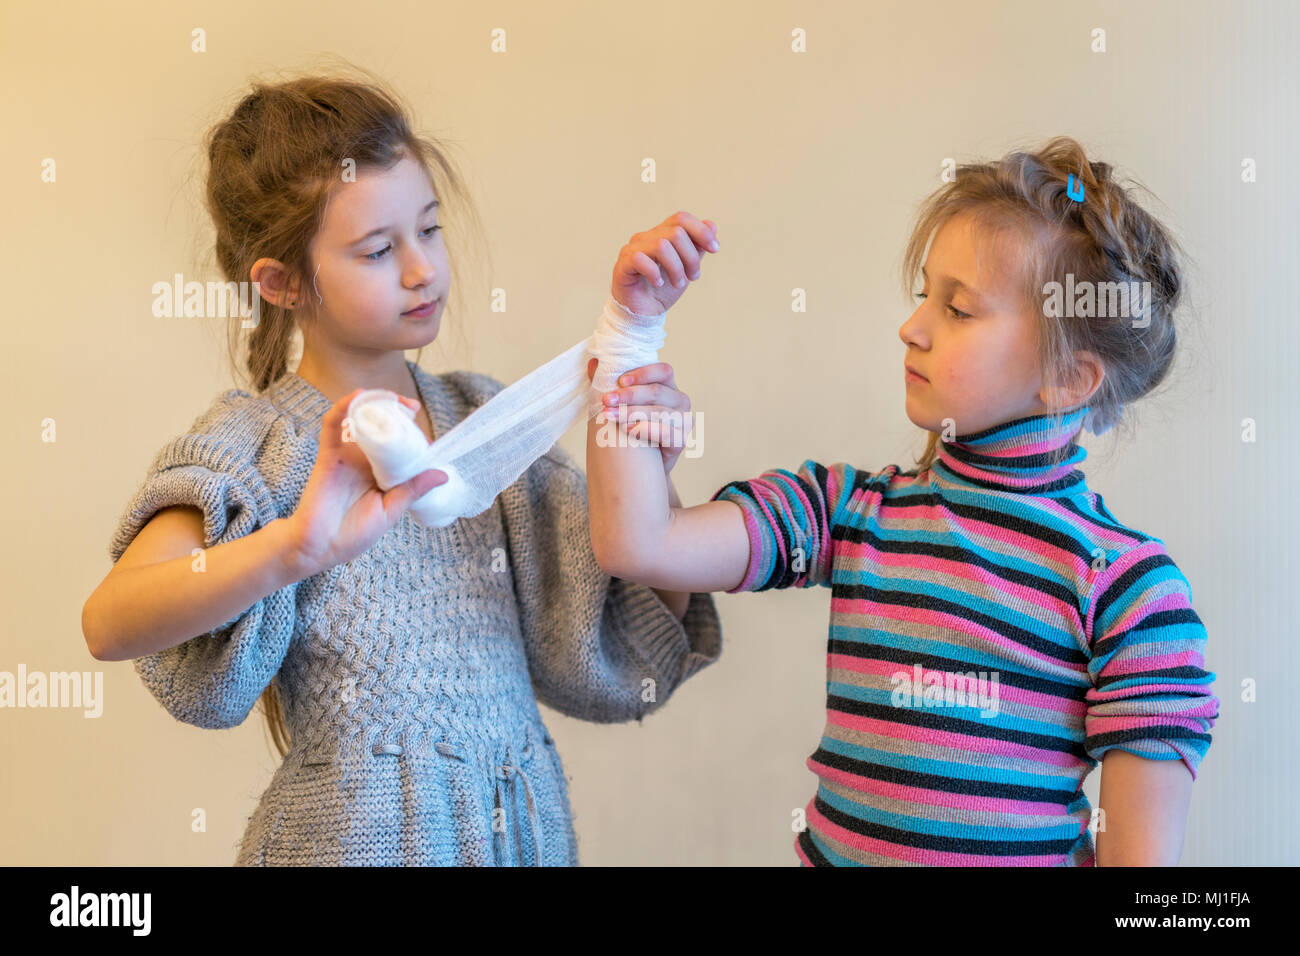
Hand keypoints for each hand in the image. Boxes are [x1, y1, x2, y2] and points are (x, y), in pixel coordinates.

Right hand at [284, 388, 446, 575]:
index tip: (428, 438)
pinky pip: (333, 426)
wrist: (317, 548)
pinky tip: (357, 396)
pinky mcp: (329, 455)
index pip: (400, 449)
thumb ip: (412, 490)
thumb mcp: (390, 511)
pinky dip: (343, 408)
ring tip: (392, 398)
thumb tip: (443, 474)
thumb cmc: (352, 534)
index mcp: (382, 474)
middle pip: (381, 429)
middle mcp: (365, 461)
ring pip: (360, 421)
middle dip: (397, 414)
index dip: (414, 438)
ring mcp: (347, 456)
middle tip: (412, 406)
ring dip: (374, 405)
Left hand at [586, 356, 693, 475]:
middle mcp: (680, 401)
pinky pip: (666, 433)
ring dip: (632, 412)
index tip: (620, 381)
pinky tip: (628, 430)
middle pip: (657, 391)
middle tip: (606, 400)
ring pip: (660, 412)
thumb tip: (594, 362)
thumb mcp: (621, 404)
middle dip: (629, 395)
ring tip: (610, 416)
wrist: (640, 465)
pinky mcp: (681, 441)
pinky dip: (646, 429)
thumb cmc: (631, 428)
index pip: (663, 371)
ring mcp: (683, 421)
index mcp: (668, 386)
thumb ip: (610, 383)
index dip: (643, 373)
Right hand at [611, 211, 719, 315]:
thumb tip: (712, 225)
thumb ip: (697, 247)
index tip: (715, 249)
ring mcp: (632, 249)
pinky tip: (659, 283)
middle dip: (691, 257)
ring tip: (677, 284)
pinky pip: (641, 259)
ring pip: (661, 245)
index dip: (701, 231)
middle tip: (693, 277)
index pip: (681, 219)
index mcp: (661, 234)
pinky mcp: (623, 265)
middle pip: (676, 233)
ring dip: (676, 268)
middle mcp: (646, 237)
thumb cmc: (664, 290)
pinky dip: (655, 273)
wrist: (644, 314)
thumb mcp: (687, 268)